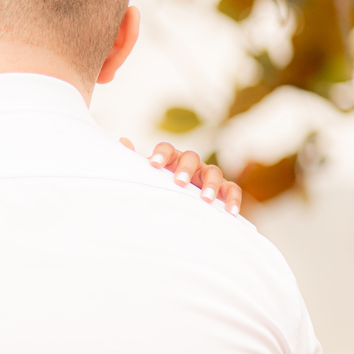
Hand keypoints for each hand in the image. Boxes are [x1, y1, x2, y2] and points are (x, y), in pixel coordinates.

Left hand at [119, 138, 242, 215]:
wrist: (180, 208)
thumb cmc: (160, 189)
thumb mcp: (147, 178)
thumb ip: (135, 162)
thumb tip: (121, 141)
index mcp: (171, 159)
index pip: (167, 149)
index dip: (161, 154)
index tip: (153, 164)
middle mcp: (191, 164)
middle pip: (191, 157)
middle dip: (186, 169)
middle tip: (179, 182)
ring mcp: (208, 175)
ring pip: (214, 171)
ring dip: (211, 184)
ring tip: (205, 199)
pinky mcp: (223, 189)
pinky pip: (231, 189)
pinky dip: (232, 199)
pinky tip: (229, 212)